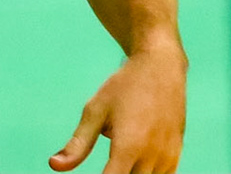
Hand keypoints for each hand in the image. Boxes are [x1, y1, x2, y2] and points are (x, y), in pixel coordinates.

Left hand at [51, 39, 186, 173]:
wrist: (160, 68)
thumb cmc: (124, 87)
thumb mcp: (95, 111)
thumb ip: (77, 144)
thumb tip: (54, 165)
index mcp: (129, 146)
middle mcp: (152, 156)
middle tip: (104, 164)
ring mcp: (168, 157)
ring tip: (117, 159)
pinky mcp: (176, 156)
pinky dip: (145, 173)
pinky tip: (133, 162)